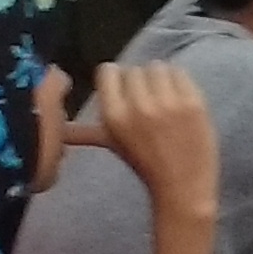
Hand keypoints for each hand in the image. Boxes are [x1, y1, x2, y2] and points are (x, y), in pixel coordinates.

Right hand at [89, 62, 219, 252]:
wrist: (182, 187)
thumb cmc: (146, 165)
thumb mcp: (113, 145)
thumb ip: (86, 132)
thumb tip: (59, 130)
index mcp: (113, 116)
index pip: (108, 71)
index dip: (118, 79)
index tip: (126, 92)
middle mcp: (138, 106)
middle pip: (135, 69)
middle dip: (141, 83)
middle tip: (149, 102)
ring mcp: (167, 103)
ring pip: (158, 66)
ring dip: (162, 80)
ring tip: (166, 101)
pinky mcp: (193, 103)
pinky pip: (181, 73)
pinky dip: (180, 84)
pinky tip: (181, 102)